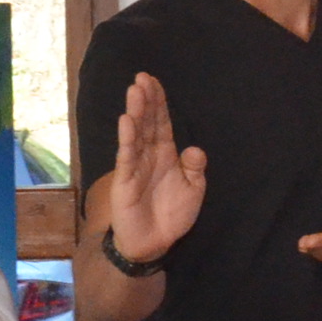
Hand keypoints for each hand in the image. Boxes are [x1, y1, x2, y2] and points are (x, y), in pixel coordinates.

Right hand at [107, 72, 207, 264]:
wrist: (154, 242)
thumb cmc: (172, 214)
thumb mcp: (193, 189)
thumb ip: (195, 168)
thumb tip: (196, 148)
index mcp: (165, 154)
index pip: (161, 123)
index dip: (158, 102)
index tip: (154, 81)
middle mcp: (148, 156)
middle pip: (147, 122)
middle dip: (145, 100)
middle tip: (142, 77)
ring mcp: (134, 166)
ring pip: (136, 134)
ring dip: (136, 112)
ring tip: (135, 91)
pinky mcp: (125, 181)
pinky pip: (127, 157)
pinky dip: (127, 139)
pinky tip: (127, 121)